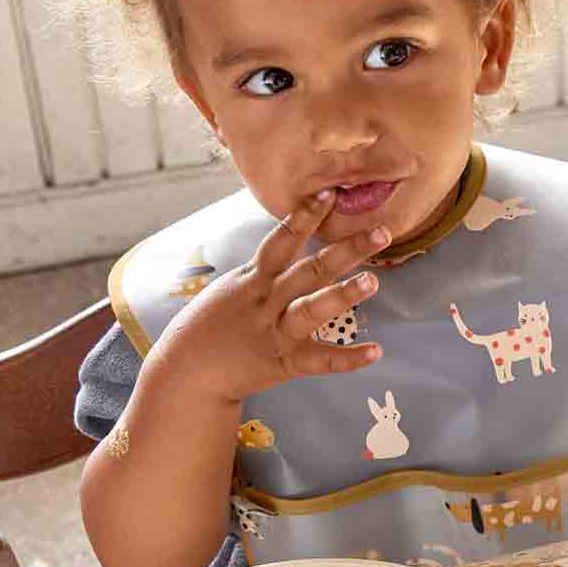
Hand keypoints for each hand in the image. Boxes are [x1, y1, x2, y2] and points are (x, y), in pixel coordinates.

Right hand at [151, 190, 387, 401]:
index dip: (305, 216)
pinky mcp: (283, 363)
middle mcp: (267, 301)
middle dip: (346, 250)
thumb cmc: (208, 328)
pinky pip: (320, 361)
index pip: (282, 239)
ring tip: (373, 282)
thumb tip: (285, 244)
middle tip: (382, 232)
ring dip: (343, 295)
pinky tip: (376, 351)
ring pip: (312, 310)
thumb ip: (261, 271)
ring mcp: (276, 332)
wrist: (185, 372)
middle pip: (309, 270)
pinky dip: (348, 358)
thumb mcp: (231, 289)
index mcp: (254, 279)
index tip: (331, 193)